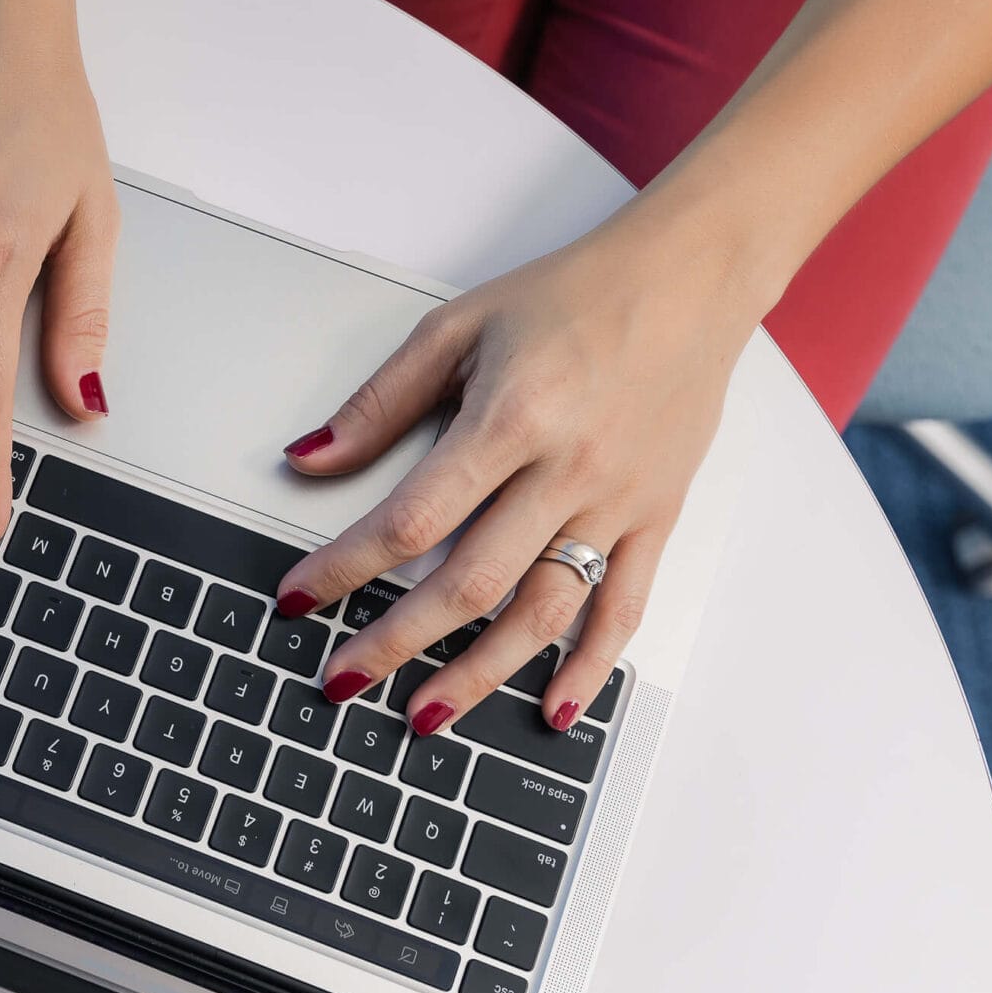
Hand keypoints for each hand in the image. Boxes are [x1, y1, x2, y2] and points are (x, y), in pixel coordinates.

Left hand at [271, 211, 765, 735]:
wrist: (692, 277)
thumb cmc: (574, 296)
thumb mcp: (459, 327)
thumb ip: (380, 403)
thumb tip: (309, 458)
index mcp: (511, 419)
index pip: (410, 518)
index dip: (345, 566)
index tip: (298, 597)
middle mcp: (568, 470)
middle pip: (470, 581)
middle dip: (397, 641)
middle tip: (343, 679)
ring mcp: (618, 502)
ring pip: (542, 611)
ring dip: (480, 674)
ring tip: (425, 715)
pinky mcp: (657, 517)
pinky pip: (623, 607)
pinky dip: (589, 668)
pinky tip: (551, 710)